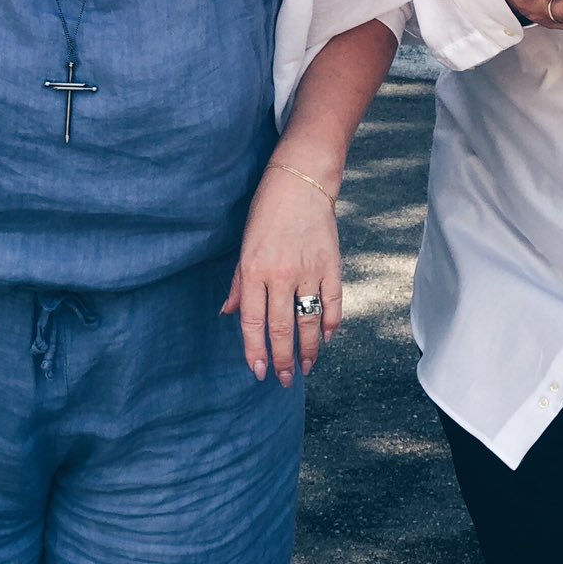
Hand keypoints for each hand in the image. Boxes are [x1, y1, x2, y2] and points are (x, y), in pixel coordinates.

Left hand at [222, 159, 342, 385]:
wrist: (300, 184)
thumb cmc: (266, 214)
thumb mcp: (244, 248)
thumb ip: (238, 285)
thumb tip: (228, 315)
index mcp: (254, 271)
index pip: (253, 323)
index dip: (256, 351)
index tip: (260, 372)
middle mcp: (281, 275)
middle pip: (282, 328)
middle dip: (284, 359)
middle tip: (285, 379)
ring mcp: (309, 271)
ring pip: (310, 321)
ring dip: (309, 349)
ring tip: (306, 366)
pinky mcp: (332, 265)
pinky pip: (333, 303)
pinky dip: (331, 324)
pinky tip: (326, 338)